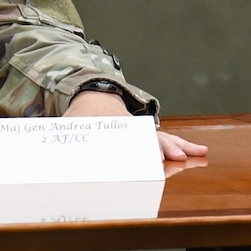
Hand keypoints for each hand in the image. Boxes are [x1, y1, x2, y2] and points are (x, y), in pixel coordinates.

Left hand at [62, 90, 208, 160]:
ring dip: (178, 146)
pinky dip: (181, 145)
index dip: (133, 146)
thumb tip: (51, 155)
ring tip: (197, 153)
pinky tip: (199, 152)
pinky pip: (166, 140)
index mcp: (107, 123)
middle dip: (161, 148)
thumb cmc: (80, 116)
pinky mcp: (148, 135)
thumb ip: (64, 139)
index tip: (146, 156)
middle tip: (175, 158)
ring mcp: (140, 129)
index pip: (122, 136)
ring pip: (161, 137)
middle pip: (146, 137)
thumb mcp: (69, 124)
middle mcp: (128, 125)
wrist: (94, 93)